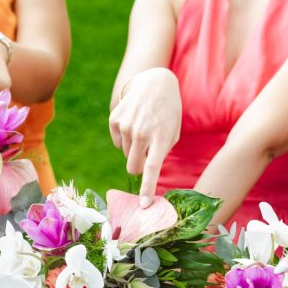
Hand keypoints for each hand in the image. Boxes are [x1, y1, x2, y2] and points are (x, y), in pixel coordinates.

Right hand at [109, 67, 180, 206]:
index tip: (144, 206)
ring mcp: (126, 126)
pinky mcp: (115, 119)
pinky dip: (124, 138)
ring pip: (125, 153)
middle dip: (138, 166)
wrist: (154, 81)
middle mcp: (142, 132)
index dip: (148, 189)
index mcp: (160, 138)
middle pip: (133, 166)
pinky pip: (117, 142)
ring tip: (143, 128)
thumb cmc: (168, 111)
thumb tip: (145, 171)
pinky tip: (133, 123)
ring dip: (134, 148)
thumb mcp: (173, 131)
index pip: (152, 169)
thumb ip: (161, 152)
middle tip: (145, 153)